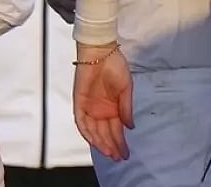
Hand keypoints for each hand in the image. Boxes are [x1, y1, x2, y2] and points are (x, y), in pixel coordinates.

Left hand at [72, 43, 133, 160]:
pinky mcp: (80, 103)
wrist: (101, 52)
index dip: (120, 142)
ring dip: (101, 143)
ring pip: (94, 131)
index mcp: (114, 107)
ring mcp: (90, 107)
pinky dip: (87, 132)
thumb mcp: (126, 88)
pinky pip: (82, 122)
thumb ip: (126, 108)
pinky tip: (95, 141)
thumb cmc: (116, 66)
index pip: (116, 129)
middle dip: (112, 146)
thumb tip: (130, 127)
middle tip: (118, 158)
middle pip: (106, 133)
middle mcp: (102, 110)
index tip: (126, 153)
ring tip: (109, 153)